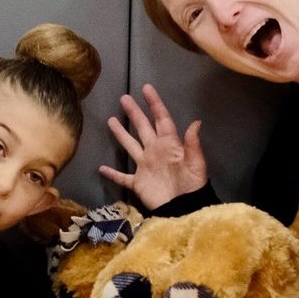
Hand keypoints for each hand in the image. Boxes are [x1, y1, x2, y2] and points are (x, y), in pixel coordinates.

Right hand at [98, 84, 207, 209]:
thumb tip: (196, 122)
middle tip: (124, 99)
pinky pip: (123, 177)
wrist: (184, 208)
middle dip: (134, 113)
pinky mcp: (138, 183)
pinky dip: (113, 174)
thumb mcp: (196, 163)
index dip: (154, 104)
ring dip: (121, 134)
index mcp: (169, 144)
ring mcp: (145, 166)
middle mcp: (155, 151)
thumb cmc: (192, 185)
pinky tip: (101, 168)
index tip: (146, 89)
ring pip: (130, 146)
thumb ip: (193, 144)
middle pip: (142, 128)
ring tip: (111, 121)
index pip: (161, 119)